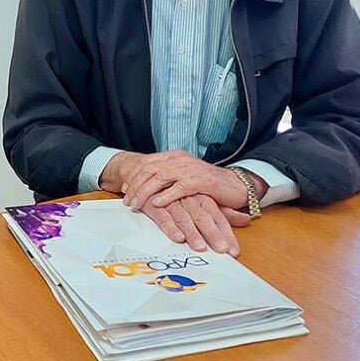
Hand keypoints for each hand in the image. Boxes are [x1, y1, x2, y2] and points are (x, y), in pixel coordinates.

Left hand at [109, 150, 264, 211]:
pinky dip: (167, 195)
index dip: (133, 176)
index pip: (147, 163)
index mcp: (173, 156)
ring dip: (146, 192)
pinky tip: (158, 203)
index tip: (124, 188)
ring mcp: (190, 169)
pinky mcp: (201, 180)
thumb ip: (165, 178)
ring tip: (137, 204)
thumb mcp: (182, 176)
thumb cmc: (206, 184)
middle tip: (127, 201)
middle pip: (150, 170)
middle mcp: (180, 159)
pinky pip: (180, 187)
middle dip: (136, 186)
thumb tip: (144, 187)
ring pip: (161, 178)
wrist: (235, 184)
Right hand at [142, 194, 250, 255]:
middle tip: (221, 250)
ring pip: (184, 217)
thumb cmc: (177, 189)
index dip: (227, 233)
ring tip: (200, 247)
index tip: (234, 251)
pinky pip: (162, 215)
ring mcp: (171, 200)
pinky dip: (170, 227)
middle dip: (213, 234)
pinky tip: (178, 237)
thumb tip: (246, 218)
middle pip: (203, 217)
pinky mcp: (153, 203)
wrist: (146, 171)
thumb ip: (223, 210)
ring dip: (192, 233)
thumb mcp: (203, 197)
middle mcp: (189, 197)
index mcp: (202, 196)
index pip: (218, 216)